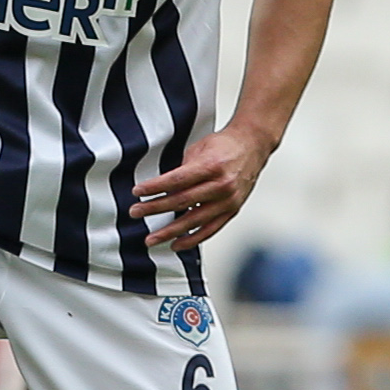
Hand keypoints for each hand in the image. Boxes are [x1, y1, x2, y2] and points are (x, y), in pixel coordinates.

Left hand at [132, 125, 272, 251]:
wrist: (253, 146)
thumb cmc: (223, 145)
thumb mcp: (199, 149)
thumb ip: (181, 170)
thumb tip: (160, 190)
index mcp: (211, 166)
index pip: (177, 180)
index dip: (155, 187)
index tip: (137, 192)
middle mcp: (222, 185)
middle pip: (182, 201)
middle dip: (155, 208)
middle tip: (135, 213)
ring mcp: (228, 200)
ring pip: (194, 220)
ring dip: (170, 231)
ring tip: (151, 238)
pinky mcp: (232, 210)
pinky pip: (210, 229)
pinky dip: (192, 239)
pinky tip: (176, 244)